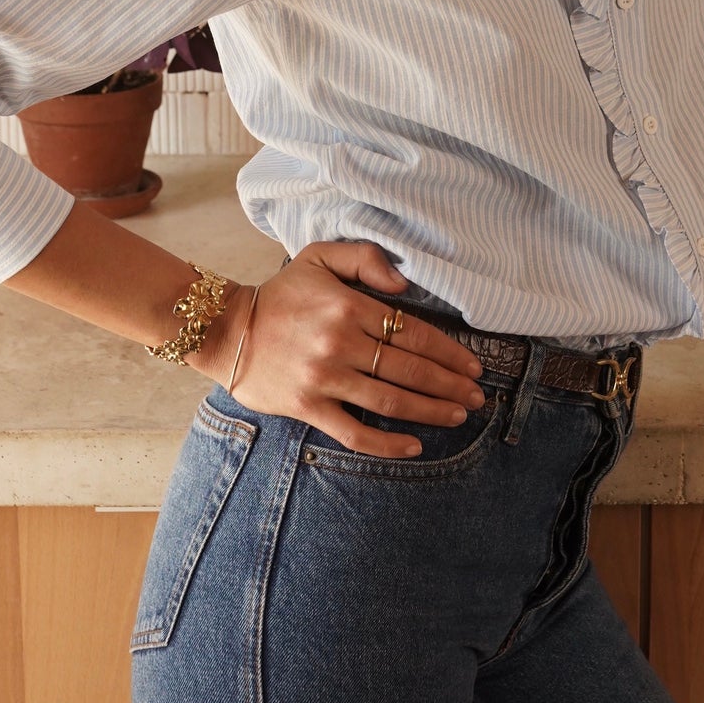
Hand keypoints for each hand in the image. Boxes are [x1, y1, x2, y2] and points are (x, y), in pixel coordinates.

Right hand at [197, 241, 484, 458]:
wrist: (226, 330)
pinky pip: (354, 432)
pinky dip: (387, 443)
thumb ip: (365, 259)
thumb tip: (405, 285)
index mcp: (348, 306)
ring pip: (390, 399)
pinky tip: (414, 445)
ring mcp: (324, 378)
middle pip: (409, 368)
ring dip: (430, 410)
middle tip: (477, 396)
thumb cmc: (280, 294)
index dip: (448, 352)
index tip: (472, 365)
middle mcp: (340, 342)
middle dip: (449, 384)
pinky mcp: (307, 406)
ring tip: (457, 415)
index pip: (412, 332)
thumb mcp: (319, 257)